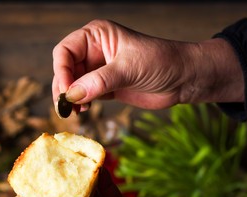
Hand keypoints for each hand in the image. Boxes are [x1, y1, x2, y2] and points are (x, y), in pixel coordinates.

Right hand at [52, 19, 243, 111]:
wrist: (183, 79)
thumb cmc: (161, 62)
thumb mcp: (129, 68)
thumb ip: (99, 81)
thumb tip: (72, 95)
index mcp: (97, 35)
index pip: (65, 51)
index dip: (62, 71)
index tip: (67, 92)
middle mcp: (94, 51)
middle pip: (65, 69)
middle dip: (64, 87)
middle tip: (67, 107)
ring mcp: (98, 70)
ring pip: (72, 84)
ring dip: (70, 98)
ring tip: (77, 111)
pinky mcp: (104, 87)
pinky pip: (84, 95)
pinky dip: (80, 104)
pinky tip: (85, 110)